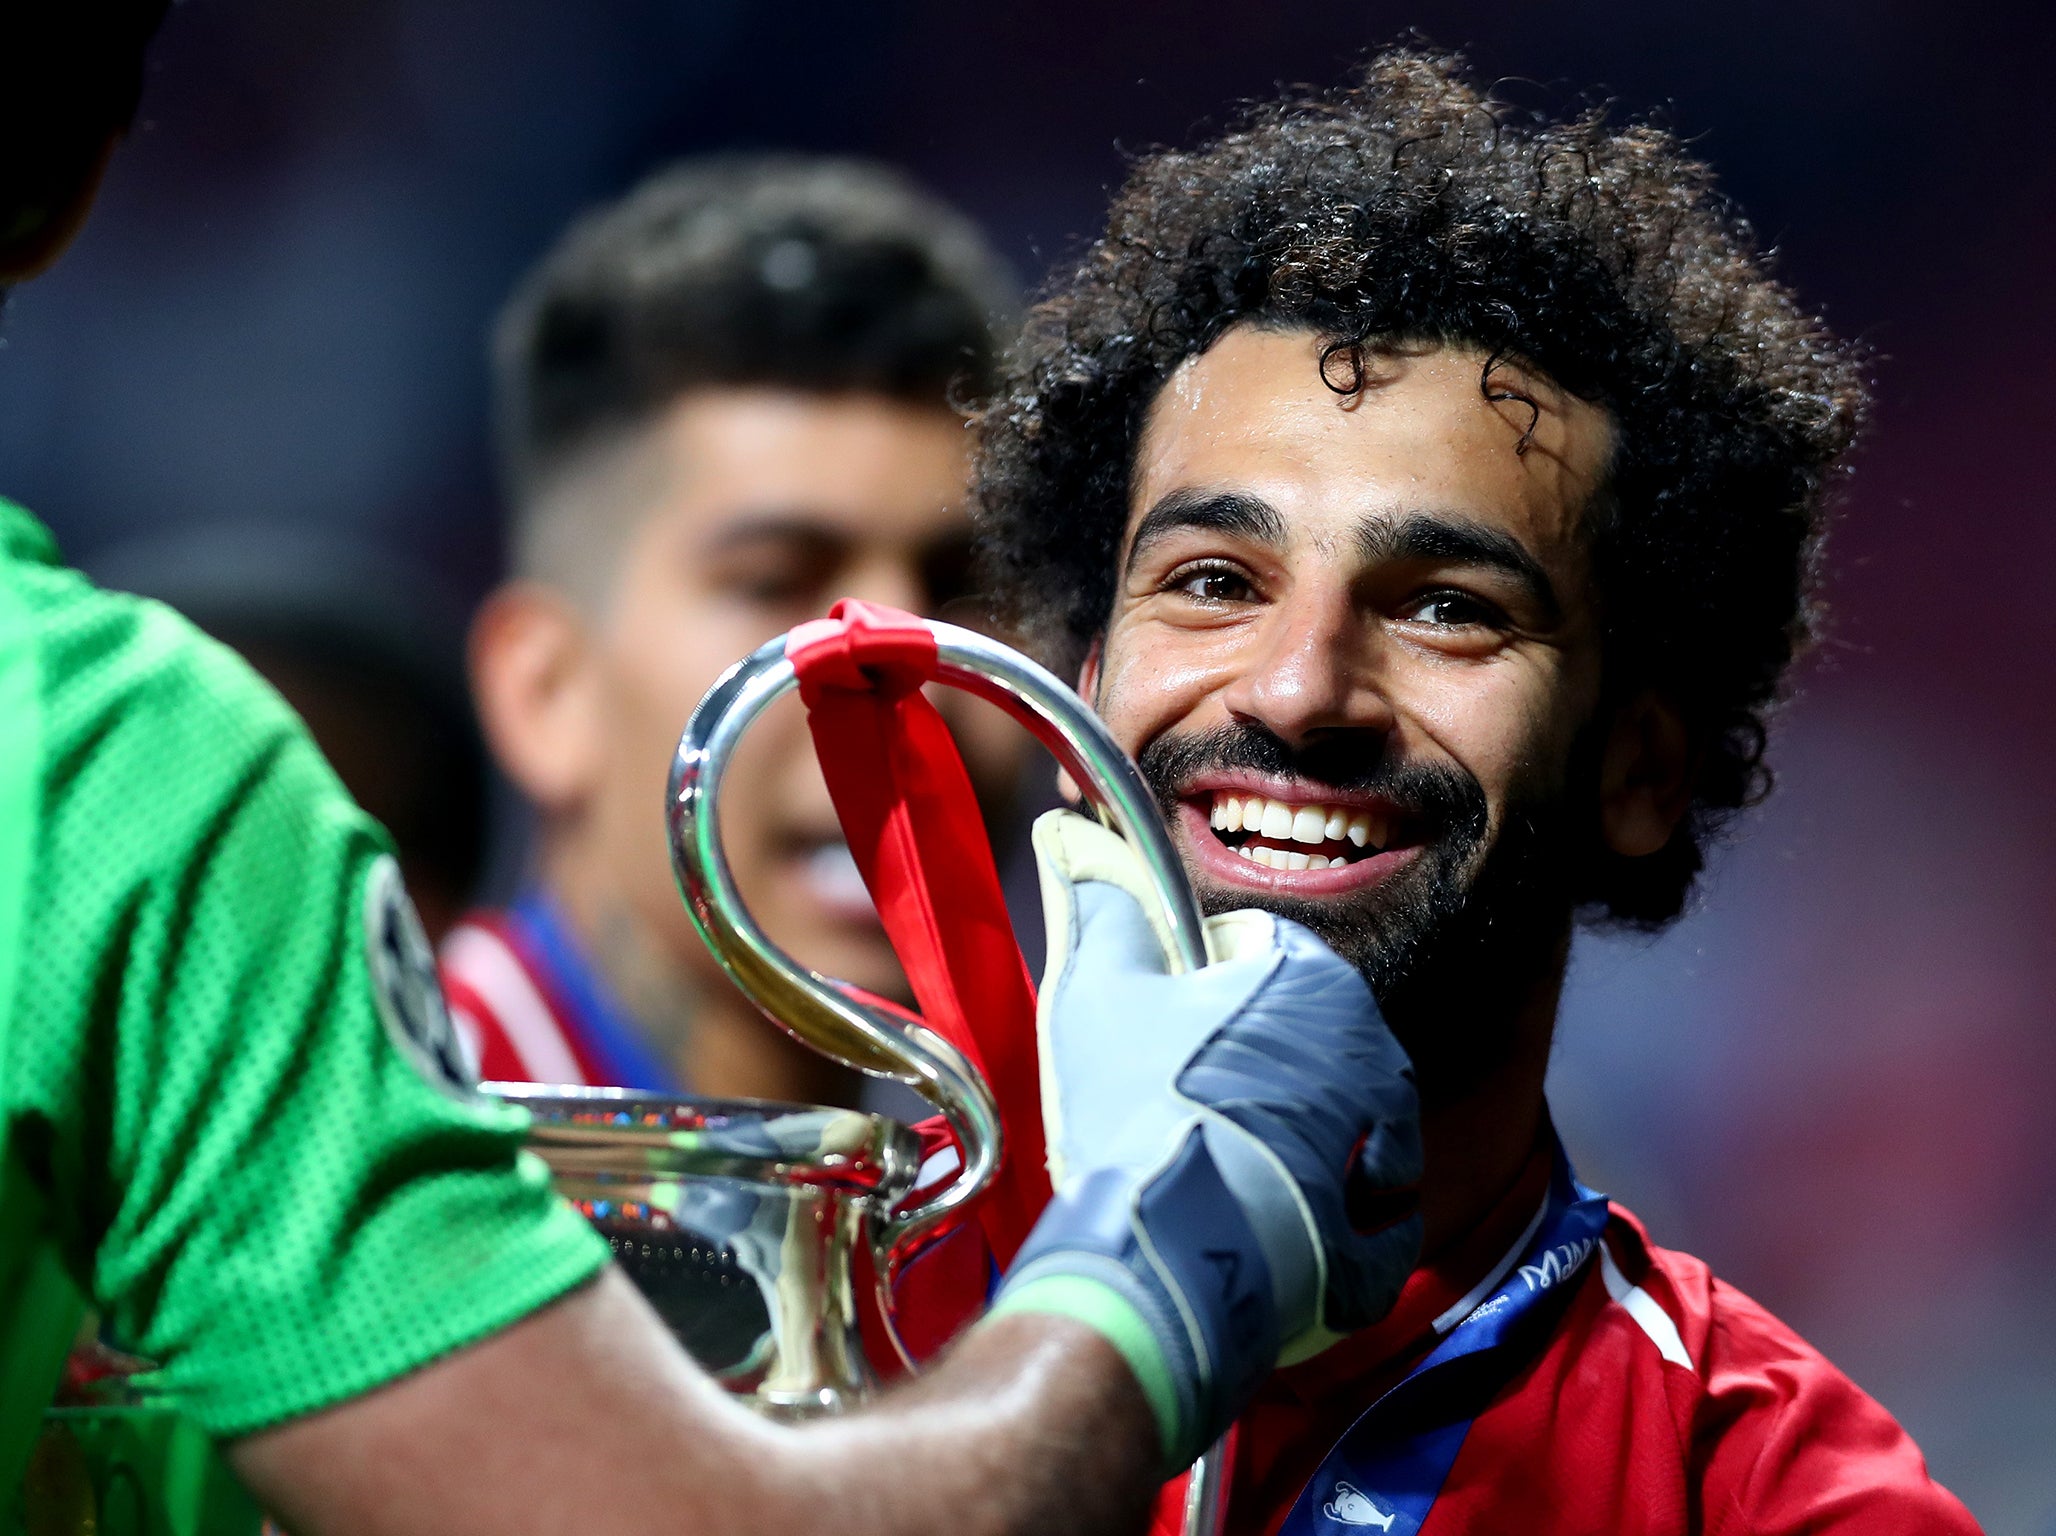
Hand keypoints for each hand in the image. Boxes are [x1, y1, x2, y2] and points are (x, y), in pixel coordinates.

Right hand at [988, 810, 1421, 1468]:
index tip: (1165, 1025)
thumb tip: (1084, 845)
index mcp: (1314, 980)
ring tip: (1219, 1166)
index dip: (1202, 981)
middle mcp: (1375, 1052)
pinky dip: (1328, 1217)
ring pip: (1339, 1118)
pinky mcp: (1387, 1229)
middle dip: (1252, 1059)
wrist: (1168, 1249)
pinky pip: (1365, 1212)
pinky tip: (1267, 1225)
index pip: (1262, 950)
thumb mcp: (1099, 986)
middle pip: (1305, 1035)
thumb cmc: (1137, 1106)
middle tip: (1182, 1100)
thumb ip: (1102, 906)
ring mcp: (1390, 1144)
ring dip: (1293, 1134)